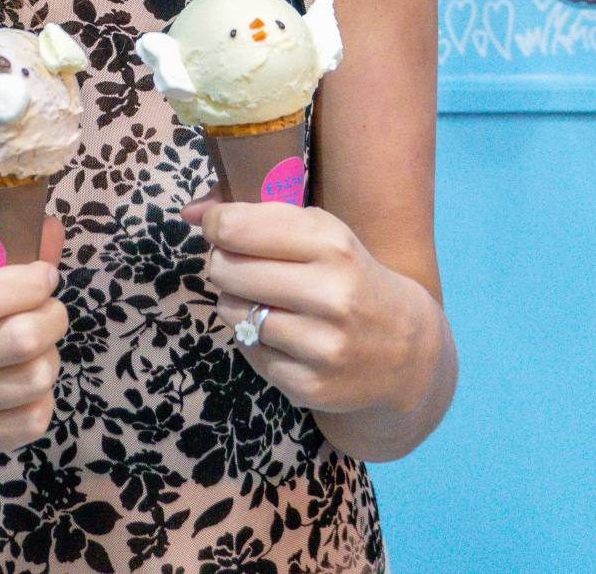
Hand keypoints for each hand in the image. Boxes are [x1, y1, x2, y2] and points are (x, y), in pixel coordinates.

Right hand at [0, 215, 68, 464]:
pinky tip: (24, 385)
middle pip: (24, 338)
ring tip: (36, 350)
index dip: (31, 283)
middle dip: (54, 317)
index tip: (44, 277)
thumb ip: (2, 262)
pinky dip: (42, 397)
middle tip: (49, 313)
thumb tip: (55, 227)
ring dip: (50, 357)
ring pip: (37, 378)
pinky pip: (34, 420)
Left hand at [182, 186, 428, 416]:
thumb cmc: (349, 275)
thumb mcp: (320, 232)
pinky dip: (252, 340)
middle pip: (226, 269)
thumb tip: (188, 210)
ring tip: (264, 299)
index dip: (216, 225)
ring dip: (235, 302)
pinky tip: (281, 334)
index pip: (237, 227)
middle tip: (241, 267)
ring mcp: (321, 344)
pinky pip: (247, 351)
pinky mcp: (310, 385)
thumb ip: (254, 213)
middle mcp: (330, 293)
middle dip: (223, 264)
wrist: (407, 350)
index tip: (220, 228)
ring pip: (232, 311)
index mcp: (331, 243)